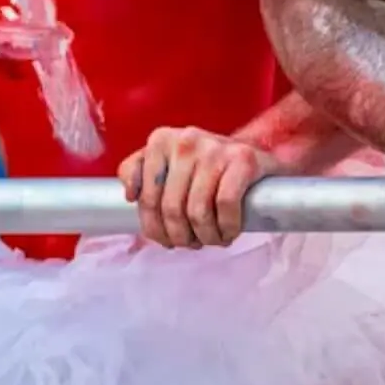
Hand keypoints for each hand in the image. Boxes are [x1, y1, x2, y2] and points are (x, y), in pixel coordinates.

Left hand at [117, 125, 276, 248]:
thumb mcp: (168, 162)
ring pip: (198, 210)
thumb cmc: (206, 167)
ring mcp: (214, 148)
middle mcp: (185, 140)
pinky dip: (227, 227)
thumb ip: (139, 172)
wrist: (255, 154)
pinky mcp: (243, 159)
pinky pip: (226, 204)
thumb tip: (129, 196)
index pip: (146, 198)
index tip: (165, 239)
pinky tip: (229, 232)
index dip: (154, 228)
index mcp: (160, 141)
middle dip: (181, 237)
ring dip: (206, 236)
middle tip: (191, 244)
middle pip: (171, 208)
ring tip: (211, 240)